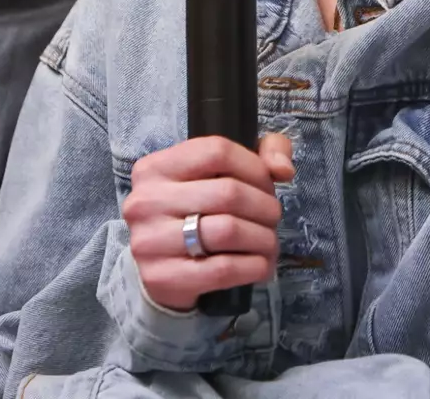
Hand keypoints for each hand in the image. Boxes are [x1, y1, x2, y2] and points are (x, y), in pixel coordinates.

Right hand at [123, 133, 294, 311]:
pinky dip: (254, 266)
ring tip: (269, 242)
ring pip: (228, 231)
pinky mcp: (161, 278)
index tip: (268, 184)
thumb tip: (283, 169)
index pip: (217, 151)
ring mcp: (149, 241)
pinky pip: (223, 269)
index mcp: (156, 167)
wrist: (160, 270)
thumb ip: (262, 152)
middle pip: (228, 193)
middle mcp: (145, 201)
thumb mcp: (220, 172)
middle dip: (265, 207)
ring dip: (263, 238)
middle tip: (273, 218)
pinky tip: (261, 265)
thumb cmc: (195, 212)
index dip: (255, 167)